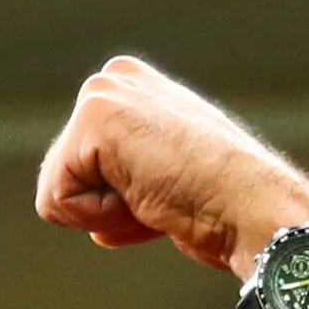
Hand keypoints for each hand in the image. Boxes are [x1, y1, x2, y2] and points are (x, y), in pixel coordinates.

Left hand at [33, 58, 308, 281]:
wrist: (251, 207)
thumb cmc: (221, 205)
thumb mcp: (165, 183)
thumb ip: (128, 185)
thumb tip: (98, 228)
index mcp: (130, 88)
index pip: (82, 168)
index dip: (118, 202)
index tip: (168, 192)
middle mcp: (112, 80)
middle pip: (62, 176)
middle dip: (106, 206)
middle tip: (162, 194)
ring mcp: (101, 94)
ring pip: (57, 190)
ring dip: (105, 214)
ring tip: (156, 193)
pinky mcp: (93, 120)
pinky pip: (58, 201)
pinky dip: (100, 217)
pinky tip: (145, 195)